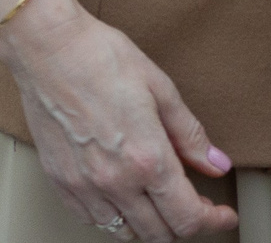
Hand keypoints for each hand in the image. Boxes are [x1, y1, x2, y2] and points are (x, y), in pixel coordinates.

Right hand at [0, 0, 238, 240]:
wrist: (47, 47)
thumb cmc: (100, 57)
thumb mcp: (160, 88)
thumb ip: (190, 135)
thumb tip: (217, 164)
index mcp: (146, 158)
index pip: (188, 217)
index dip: (213, 221)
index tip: (223, 215)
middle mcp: (115, 181)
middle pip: (160, 235)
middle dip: (186, 224)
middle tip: (197, 204)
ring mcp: (84, 186)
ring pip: (126, 234)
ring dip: (150, 226)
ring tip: (160, 201)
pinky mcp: (60, 182)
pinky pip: (93, 220)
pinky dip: (115, 218)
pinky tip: (124, 196)